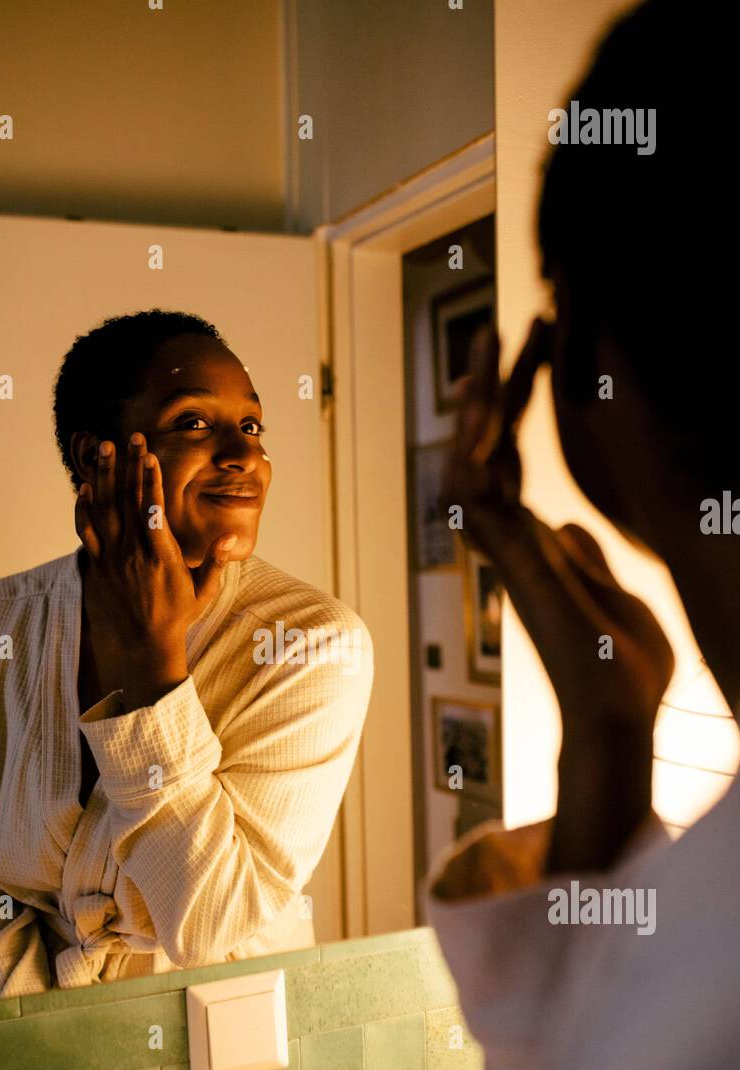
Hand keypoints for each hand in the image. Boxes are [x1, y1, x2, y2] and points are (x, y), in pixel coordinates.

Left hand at [75, 432, 236, 709]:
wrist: (144, 645)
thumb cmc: (178, 616)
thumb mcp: (205, 590)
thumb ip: (218, 561)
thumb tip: (232, 536)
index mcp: (162, 556)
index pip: (155, 509)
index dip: (152, 479)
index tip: (150, 454)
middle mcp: (135, 553)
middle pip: (128, 500)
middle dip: (128, 465)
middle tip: (128, 437)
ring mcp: (113, 559)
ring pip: (105, 509)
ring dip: (104, 477)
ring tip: (103, 448)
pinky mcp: (98, 566)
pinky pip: (86, 532)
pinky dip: (83, 508)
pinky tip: (83, 486)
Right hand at [443, 323, 674, 868]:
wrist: (619, 713)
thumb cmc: (624, 667)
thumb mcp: (615, 588)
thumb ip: (586, 553)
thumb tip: (574, 525)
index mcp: (540, 541)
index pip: (521, 453)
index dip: (527, 399)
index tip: (545, 346)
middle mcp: (514, 540)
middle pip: (491, 444)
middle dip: (500, 384)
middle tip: (511, 325)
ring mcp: (505, 549)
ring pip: (475, 457)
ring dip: (483, 400)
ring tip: (494, 341)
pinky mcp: (506, 559)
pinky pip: (476, 488)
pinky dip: (478, 442)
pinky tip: (487, 397)